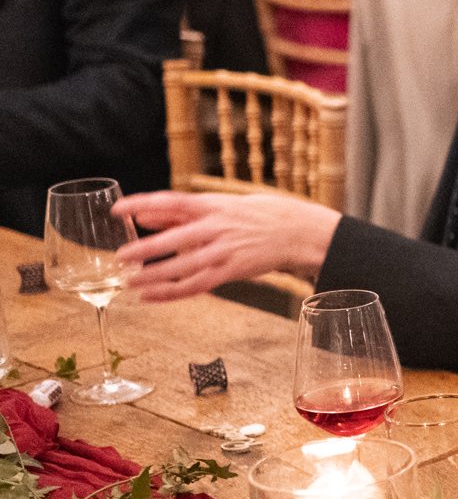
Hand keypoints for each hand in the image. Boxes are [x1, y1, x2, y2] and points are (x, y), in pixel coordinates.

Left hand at [114, 192, 340, 301]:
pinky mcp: (234, 270)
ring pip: (186, 267)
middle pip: (177, 239)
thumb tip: (143, 218)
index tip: (117, 210)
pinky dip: (172, 293)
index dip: (143, 204)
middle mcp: (218, 227)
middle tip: (121, 258)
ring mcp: (227, 250)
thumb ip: (180, 214)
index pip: (172, 201)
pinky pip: (199, 284)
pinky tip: (151, 297)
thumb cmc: (255, 215)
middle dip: (147, 249)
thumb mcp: (219, 206)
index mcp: (212, 205)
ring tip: (130, 283)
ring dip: (156, 276)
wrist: (298, 231)